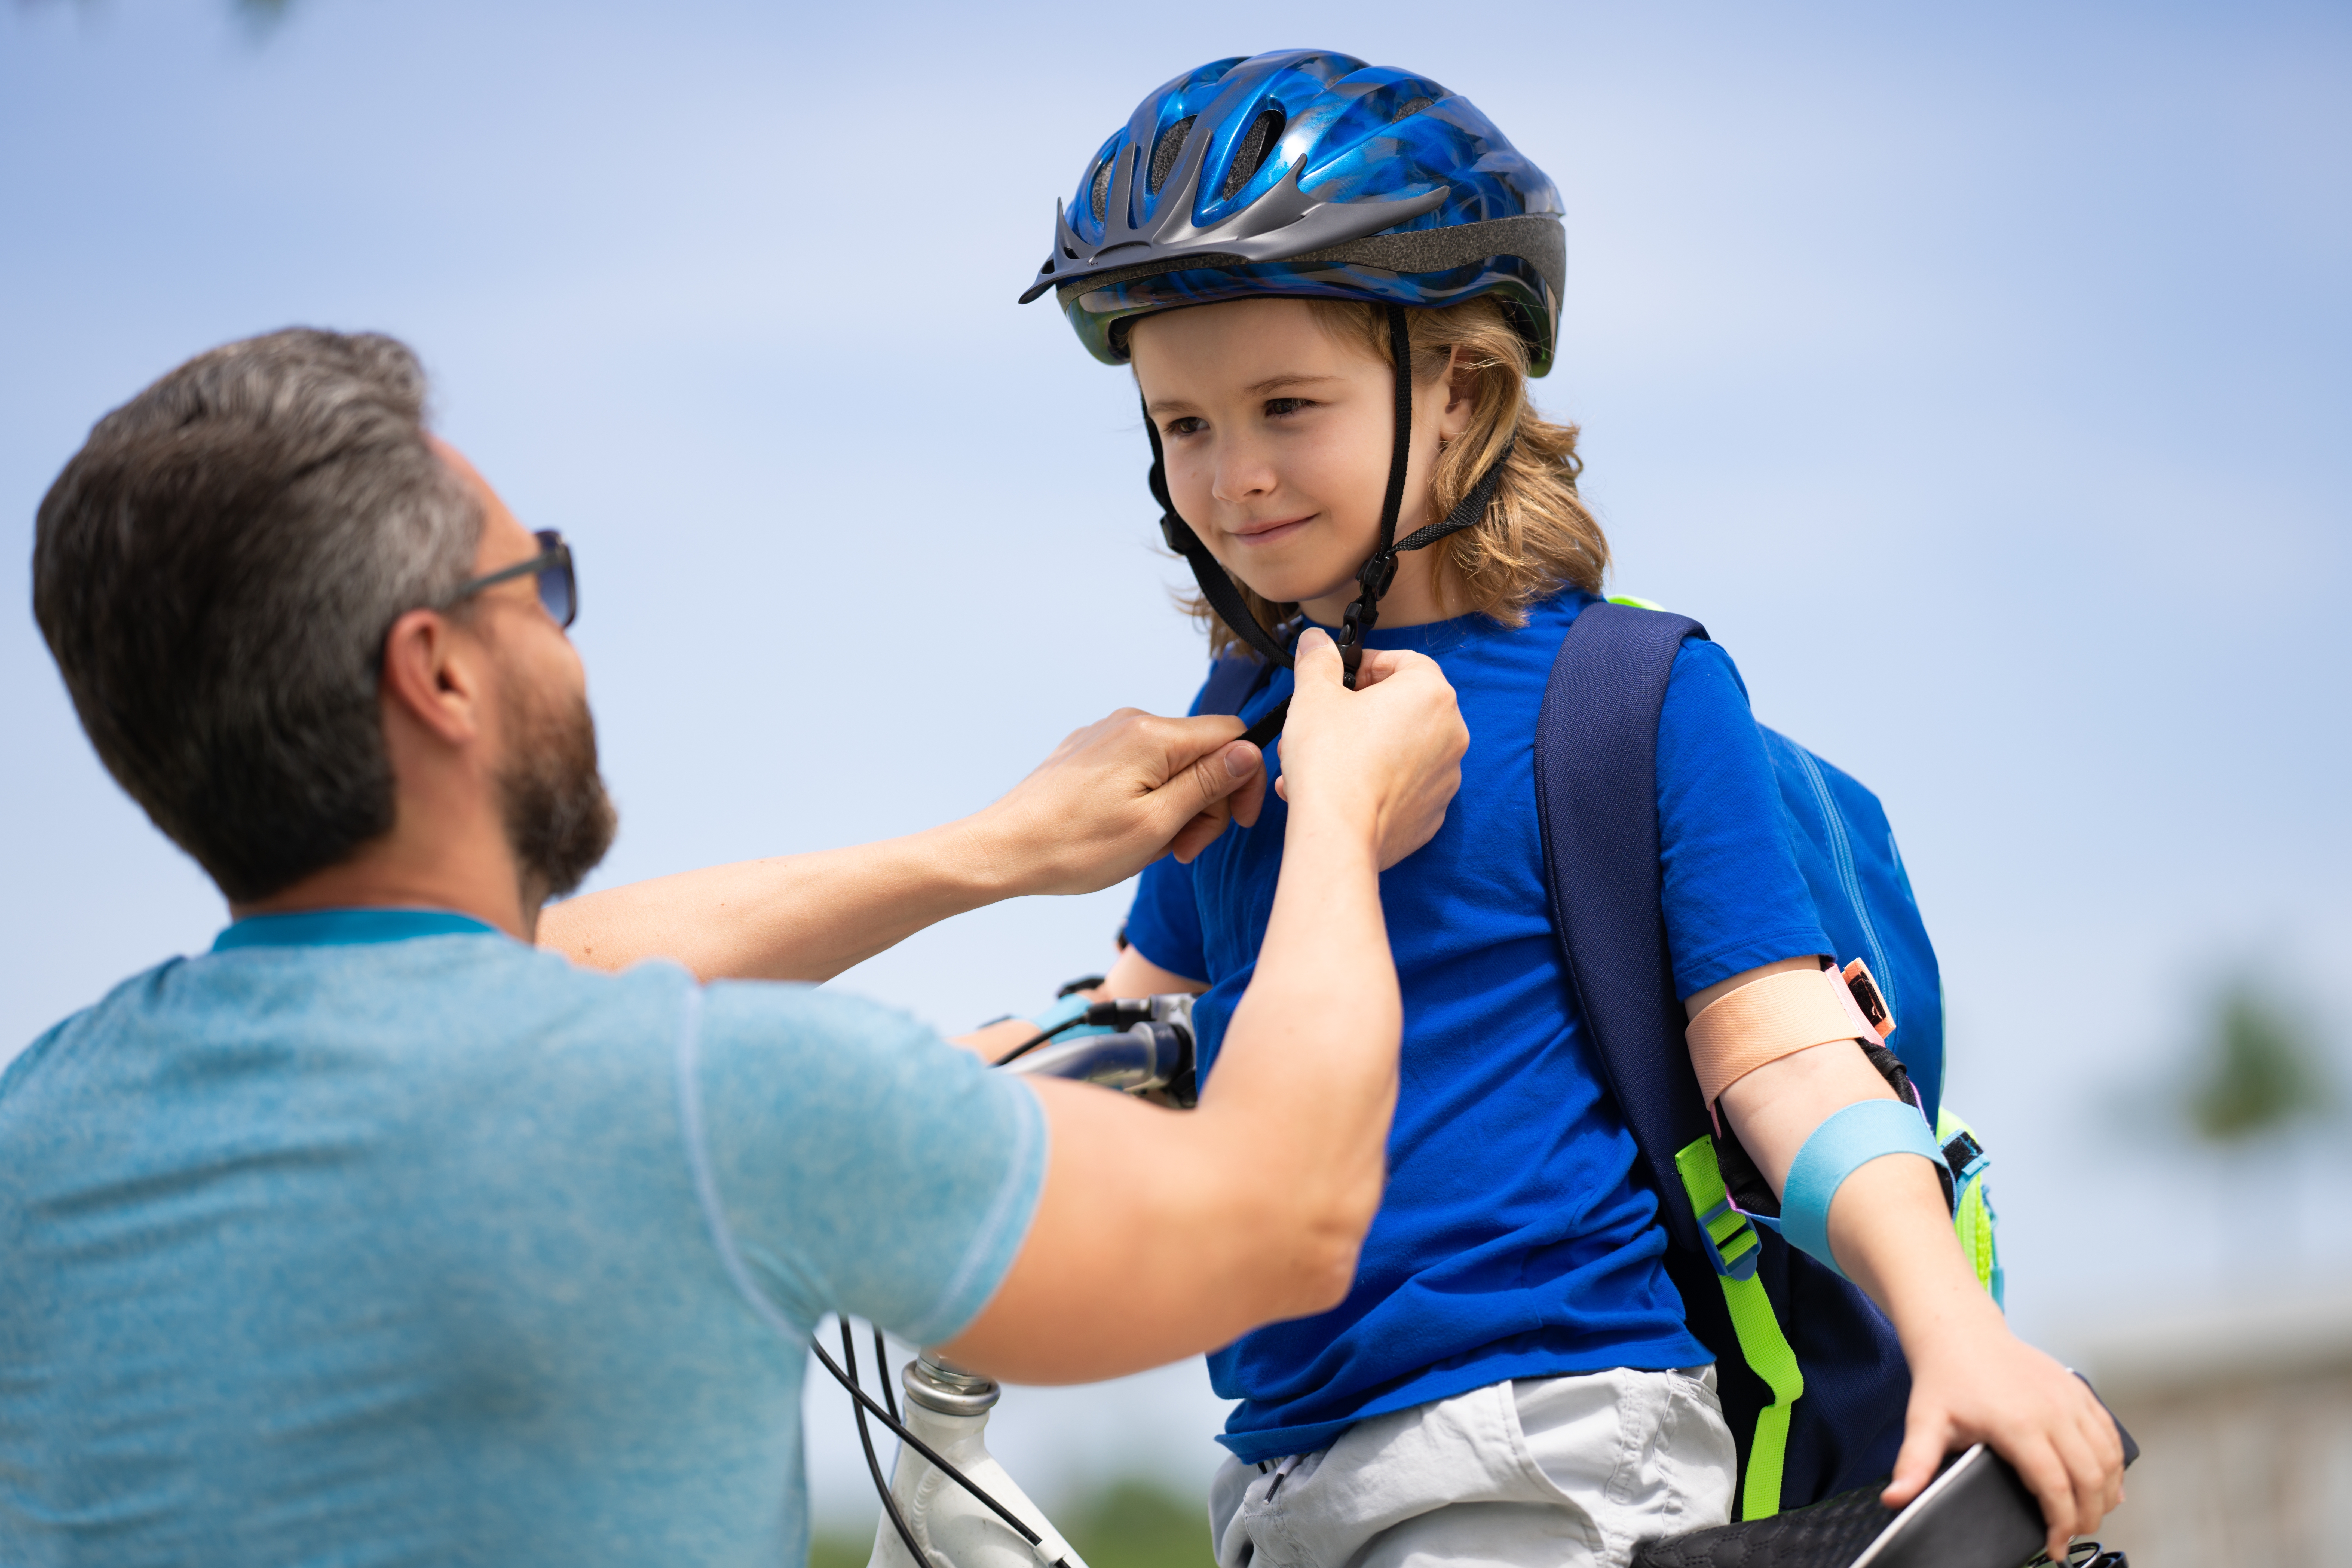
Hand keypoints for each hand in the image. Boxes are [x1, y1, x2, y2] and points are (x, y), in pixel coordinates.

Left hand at [966, 709, 1264, 896]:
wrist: (1003, 850)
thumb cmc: (1076, 846)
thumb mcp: (1157, 823)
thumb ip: (1208, 783)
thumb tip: (1250, 751)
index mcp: (1153, 735)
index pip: (1232, 735)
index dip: (1246, 780)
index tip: (1238, 823)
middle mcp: (1129, 722)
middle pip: (1201, 753)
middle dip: (1206, 803)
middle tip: (1184, 850)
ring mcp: (1104, 735)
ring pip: (1170, 765)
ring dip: (1176, 808)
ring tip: (1150, 847)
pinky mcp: (1086, 752)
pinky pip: (1138, 769)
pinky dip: (1146, 801)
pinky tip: (1125, 833)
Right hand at [1273, 631, 1464, 868]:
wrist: (1338, 835)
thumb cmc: (1330, 761)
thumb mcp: (1314, 696)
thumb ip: (1318, 660)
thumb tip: (1317, 641)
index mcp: (1430, 694)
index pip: (1406, 661)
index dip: (1369, 665)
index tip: (1342, 679)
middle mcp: (1451, 733)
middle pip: (1404, 707)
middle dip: (1361, 711)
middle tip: (1325, 722)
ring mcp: (1446, 777)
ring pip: (1402, 749)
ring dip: (1365, 748)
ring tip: (1321, 762)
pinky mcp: (1434, 813)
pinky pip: (1404, 787)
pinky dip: (1377, 783)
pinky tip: (1341, 790)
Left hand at [1885, 1310, 2125, 1559]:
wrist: (1960, 1332)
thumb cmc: (1945, 1375)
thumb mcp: (1924, 1421)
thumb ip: (1914, 1464)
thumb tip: (1895, 1497)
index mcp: (2017, 1424)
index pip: (2054, 1487)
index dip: (2060, 1524)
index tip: (2054, 1547)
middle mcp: (2052, 1411)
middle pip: (2089, 1478)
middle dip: (2087, 1516)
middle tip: (2072, 1536)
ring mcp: (2070, 1398)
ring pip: (2107, 1458)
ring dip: (2106, 1493)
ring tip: (2089, 1515)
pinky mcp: (2078, 1389)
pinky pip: (2109, 1433)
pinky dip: (2115, 1463)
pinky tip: (2108, 1482)